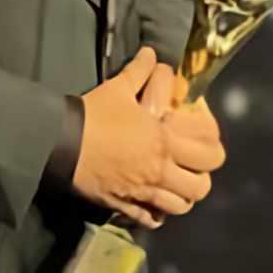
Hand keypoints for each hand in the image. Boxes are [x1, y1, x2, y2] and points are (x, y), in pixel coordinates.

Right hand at [71, 48, 214, 226]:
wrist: (60, 143)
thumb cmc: (94, 115)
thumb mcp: (119, 88)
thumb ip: (140, 71)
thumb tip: (151, 53)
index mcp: (166, 143)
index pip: (211, 156)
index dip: (212, 150)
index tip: (200, 141)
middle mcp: (160, 172)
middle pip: (201, 187)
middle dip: (200, 176)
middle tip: (189, 164)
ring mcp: (143, 193)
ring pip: (180, 207)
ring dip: (182, 196)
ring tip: (173, 184)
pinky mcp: (123, 206)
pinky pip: (151, 219)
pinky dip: (157, 213)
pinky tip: (153, 201)